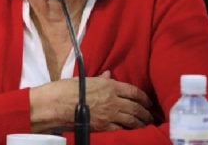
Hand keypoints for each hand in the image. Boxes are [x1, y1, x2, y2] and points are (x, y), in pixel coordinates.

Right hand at [28, 71, 153, 132]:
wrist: (57, 103)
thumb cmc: (67, 89)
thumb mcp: (85, 79)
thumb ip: (100, 79)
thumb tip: (109, 75)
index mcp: (110, 85)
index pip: (134, 91)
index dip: (144, 97)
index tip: (148, 102)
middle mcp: (113, 100)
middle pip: (136, 107)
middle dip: (145, 113)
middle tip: (150, 116)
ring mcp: (110, 114)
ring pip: (132, 120)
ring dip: (141, 123)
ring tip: (145, 125)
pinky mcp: (104, 126)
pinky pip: (121, 129)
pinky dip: (129, 131)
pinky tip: (132, 132)